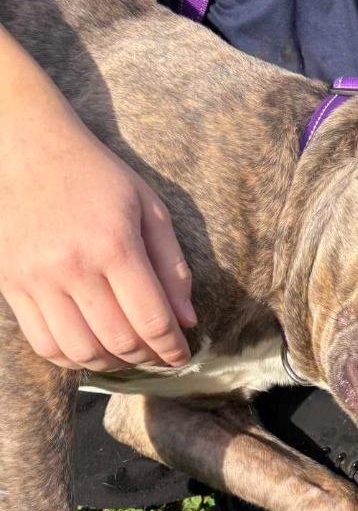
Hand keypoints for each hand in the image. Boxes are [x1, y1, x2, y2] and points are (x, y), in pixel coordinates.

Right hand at [0, 27, 195, 371]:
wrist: (22, 146)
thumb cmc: (95, 174)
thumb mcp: (148, 208)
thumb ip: (172, 266)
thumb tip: (187, 320)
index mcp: (114, 244)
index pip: (152, 320)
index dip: (172, 348)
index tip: (182, 355)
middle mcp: (73, 266)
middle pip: (119, 341)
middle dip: (148, 358)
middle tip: (160, 356)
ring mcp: (36, 278)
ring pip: (81, 351)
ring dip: (112, 364)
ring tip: (128, 356)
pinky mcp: (10, 284)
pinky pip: (43, 343)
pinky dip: (72, 358)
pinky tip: (91, 350)